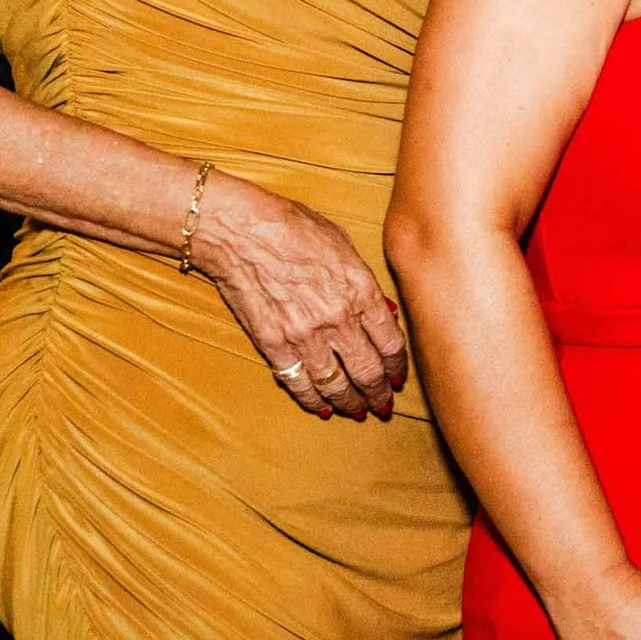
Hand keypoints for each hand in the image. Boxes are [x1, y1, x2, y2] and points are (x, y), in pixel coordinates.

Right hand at [189, 170, 406, 419]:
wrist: (241, 231)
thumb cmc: (293, 227)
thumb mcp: (343, 245)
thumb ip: (364, 283)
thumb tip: (382, 313)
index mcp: (361, 291)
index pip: (391, 342)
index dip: (398, 366)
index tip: (399, 378)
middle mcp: (338, 319)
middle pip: (368, 370)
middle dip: (379, 393)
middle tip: (384, 405)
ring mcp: (304, 335)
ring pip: (336, 384)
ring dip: (350, 403)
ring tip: (359, 411)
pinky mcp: (273, 345)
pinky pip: (298, 383)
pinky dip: (313, 400)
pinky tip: (323, 408)